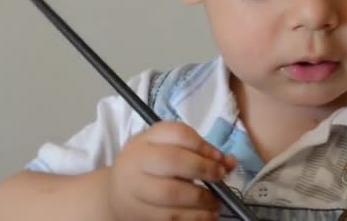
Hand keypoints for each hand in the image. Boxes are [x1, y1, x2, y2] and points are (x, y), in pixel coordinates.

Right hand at [108, 121, 236, 219]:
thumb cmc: (149, 167)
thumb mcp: (167, 149)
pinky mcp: (138, 214)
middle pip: (172, 161)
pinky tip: (206, 216)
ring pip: (171, 193)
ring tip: (216, 203)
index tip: (220, 158)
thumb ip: (198, 151)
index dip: (202, 145)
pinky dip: (192, 218)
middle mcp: (136, 161)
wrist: (117, 193)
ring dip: (201, 199)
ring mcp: (134, 189)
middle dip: (203, 169)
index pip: (176, 133)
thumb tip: (229, 162)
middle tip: (220, 177)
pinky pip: (169, 218)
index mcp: (145, 140)